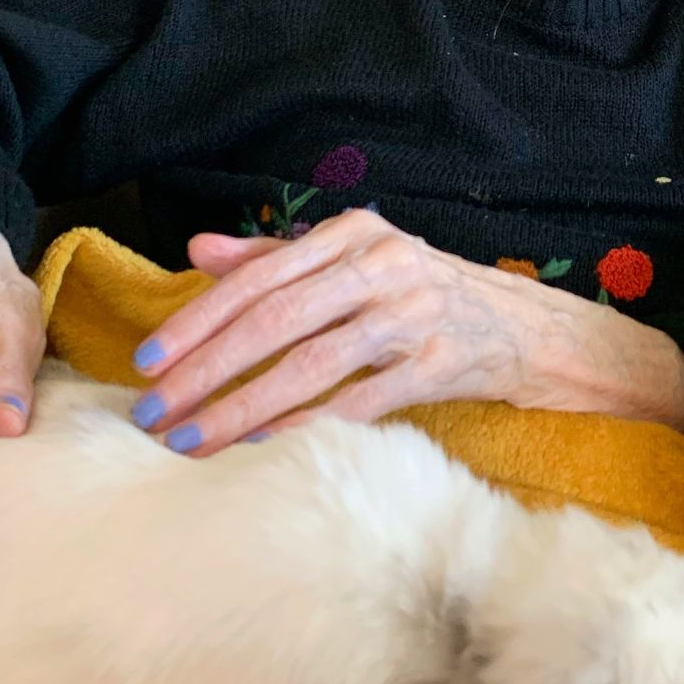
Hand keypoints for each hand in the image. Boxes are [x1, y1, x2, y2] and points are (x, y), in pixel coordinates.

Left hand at [129, 209, 683, 455]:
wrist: (534, 329)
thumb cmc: (429, 295)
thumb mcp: (358, 260)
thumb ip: (277, 258)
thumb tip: (198, 251)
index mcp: (352, 234)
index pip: (258, 277)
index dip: (197, 319)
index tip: (149, 360)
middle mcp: (381, 265)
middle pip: (275, 320)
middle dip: (205, 370)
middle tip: (154, 411)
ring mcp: (413, 313)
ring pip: (309, 365)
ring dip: (242, 408)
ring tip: (192, 441)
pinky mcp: (441, 362)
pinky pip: (359, 401)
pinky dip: (307, 425)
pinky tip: (263, 448)